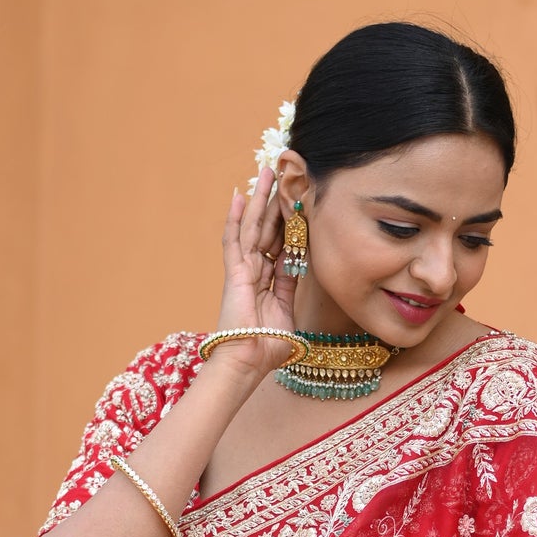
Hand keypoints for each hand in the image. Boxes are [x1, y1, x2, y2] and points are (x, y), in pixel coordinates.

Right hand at [212, 168, 297, 372]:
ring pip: (253, 228)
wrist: (247, 364)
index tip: (299, 201)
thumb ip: (292, 292)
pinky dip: (236, 218)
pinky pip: (234, 240)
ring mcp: (243, 271)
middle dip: (275, 202)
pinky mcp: (234, 273)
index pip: (284, 245)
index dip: (291, 223)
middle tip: (281, 173)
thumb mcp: (288, 315)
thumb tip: (302, 273)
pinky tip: (240, 196)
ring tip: (265, 172)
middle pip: (267, 230)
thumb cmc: (267, 350)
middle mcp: (255, 273)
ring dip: (259, 200)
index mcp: (270, 283)